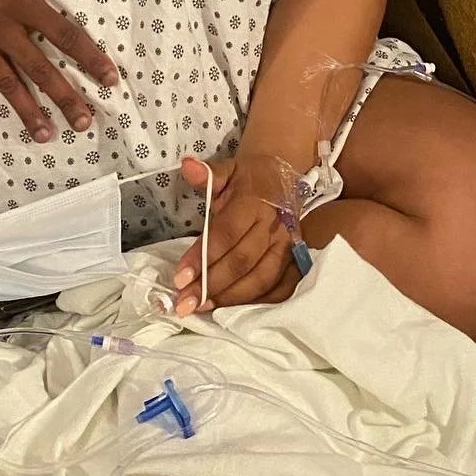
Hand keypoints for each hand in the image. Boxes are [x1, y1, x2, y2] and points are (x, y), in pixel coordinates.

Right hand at [0, 0, 118, 142]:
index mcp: (23, 2)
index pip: (65, 36)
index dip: (89, 58)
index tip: (109, 80)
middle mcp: (4, 28)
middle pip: (40, 69)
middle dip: (63, 97)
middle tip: (83, 122)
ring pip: (7, 81)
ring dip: (26, 109)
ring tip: (44, 134)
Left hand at [171, 154, 300, 316]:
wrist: (283, 176)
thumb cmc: (249, 178)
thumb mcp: (227, 169)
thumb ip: (208, 174)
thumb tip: (187, 166)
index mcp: (254, 202)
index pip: (225, 234)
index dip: (202, 257)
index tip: (179, 277)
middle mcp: (273, 227)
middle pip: (242, 262)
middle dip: (211, 285)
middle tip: (184, 302)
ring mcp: (287, 245)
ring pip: (261, 279)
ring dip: (231, 297)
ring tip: (202, 307)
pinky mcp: (295, 258)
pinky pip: (280, 287)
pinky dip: (257, 302)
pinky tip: (234, 309)